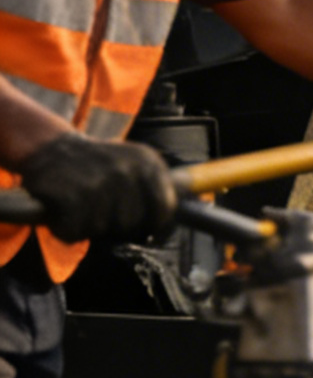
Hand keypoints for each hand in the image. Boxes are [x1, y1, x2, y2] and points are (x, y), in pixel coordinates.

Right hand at [17, 136, 176, 242]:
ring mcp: (99, 182)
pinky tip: (62, 208)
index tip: (140, 225)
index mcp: (149, 162)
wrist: (49, 146)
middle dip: (114, 226)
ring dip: (88, 226)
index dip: (152, 224)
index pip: (164, 210)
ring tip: (79, 203)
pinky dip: (65, 229)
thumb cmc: (96, 166)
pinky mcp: (70, 195)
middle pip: (132, 226)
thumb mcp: (134, 166)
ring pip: (103, 230)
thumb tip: (199, 208)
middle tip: (98, 208)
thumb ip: (159, 189)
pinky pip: (74, 232)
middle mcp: (127, 170)